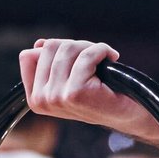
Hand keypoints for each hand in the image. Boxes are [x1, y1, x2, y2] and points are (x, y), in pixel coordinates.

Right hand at [19, 39, 156, 138]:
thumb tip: (39, 44)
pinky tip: (113, 58)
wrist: (130, 113)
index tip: (76, 59)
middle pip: (49, 48)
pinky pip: (87, 56)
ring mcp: (56, 98)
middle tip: (95, 58)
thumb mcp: (70, 78)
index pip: (29, 56)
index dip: (56, 49)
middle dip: (76, 46)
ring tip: (103, 60)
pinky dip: (103, 51)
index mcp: (35, 98)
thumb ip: (52, 62)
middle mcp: (41, 100)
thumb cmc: (102, 94)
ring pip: (67, 48)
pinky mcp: (76, 93)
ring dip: (90, 48)